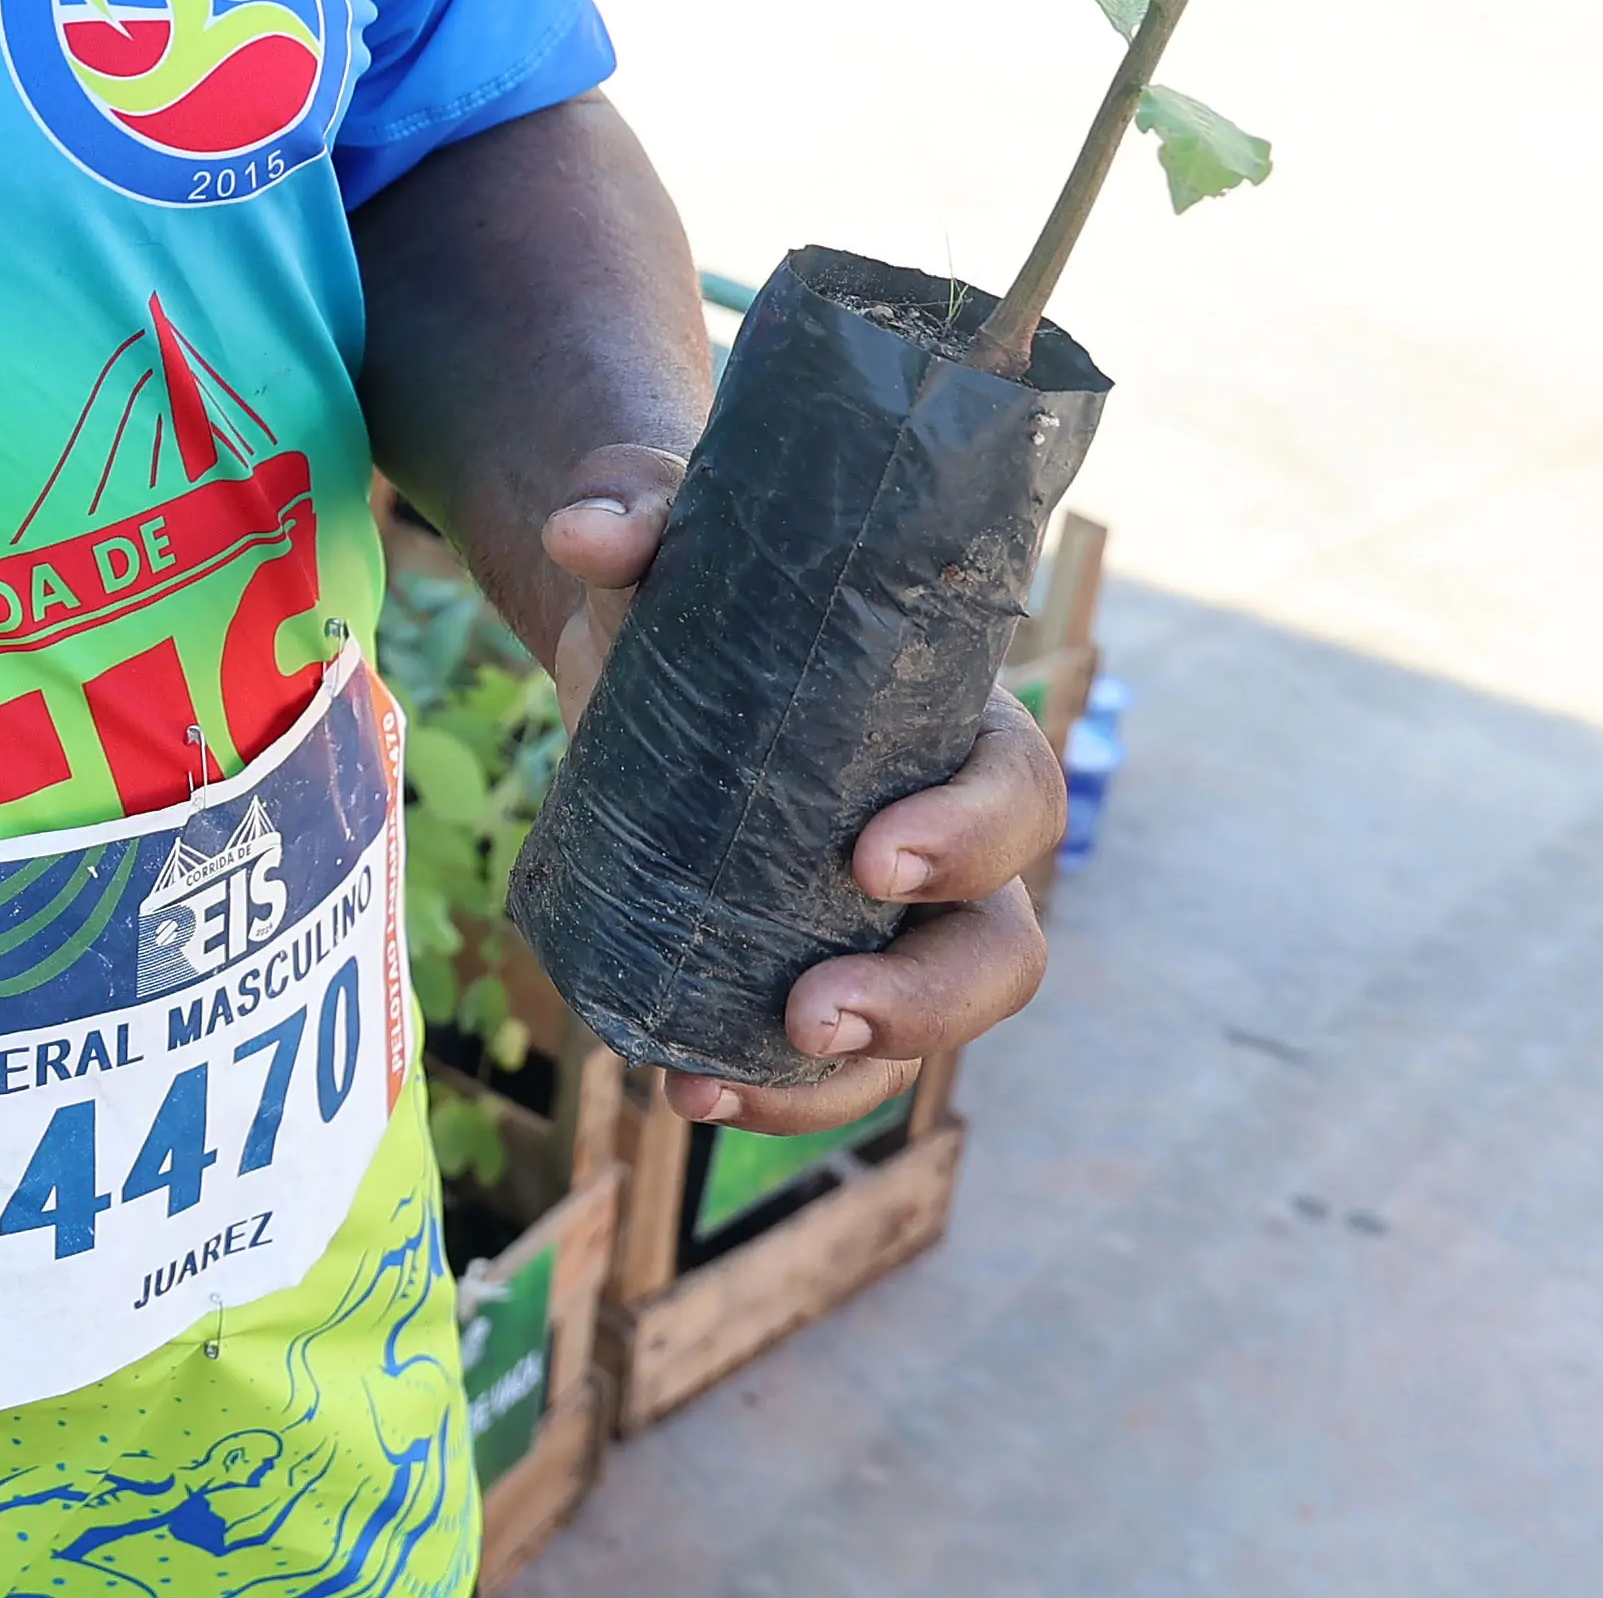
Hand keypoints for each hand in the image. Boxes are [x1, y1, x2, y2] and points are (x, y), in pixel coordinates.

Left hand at [536, 449, 1060, 1137]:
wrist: (639, 638)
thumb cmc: (701, 582)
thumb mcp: (675, 530)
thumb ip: (641, 510)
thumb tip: (585, 533)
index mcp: (954, 728)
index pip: (1017, 794)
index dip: (970, 836)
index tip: (870, 857)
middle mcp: (948, 843)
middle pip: (1000, 949)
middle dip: (925, 1001)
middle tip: (815, 1012)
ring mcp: (889, 924)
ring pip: (922, 1029)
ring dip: (839, 1081)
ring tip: (720, 1088)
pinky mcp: (812, 964)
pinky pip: (831, 1064)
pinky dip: (771, 1092)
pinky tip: (686, 1091)